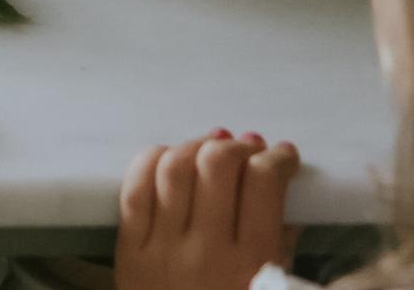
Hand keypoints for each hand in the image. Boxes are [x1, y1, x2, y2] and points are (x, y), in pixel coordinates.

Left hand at [116, 132, 300, 289]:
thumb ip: (282, 250)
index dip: (277, 160)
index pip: (263, 185)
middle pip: (216, 165)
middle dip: (237, 148)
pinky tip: (171, 159)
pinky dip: (153, 161)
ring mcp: (161, 250)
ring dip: (197, 147)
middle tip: (248, 150)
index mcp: (249, 267)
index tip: (283, 156)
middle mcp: (204, 253)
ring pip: (175, 167)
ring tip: (212, 149)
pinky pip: (135, 189)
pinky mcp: (129, 253)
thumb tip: (284, 195)